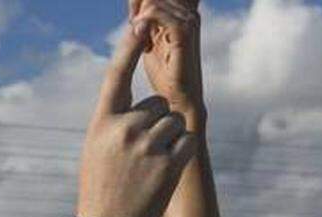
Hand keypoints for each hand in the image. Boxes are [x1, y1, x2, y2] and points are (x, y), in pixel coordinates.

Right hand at [76, 21, 197, 216]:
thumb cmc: (101, 190)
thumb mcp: (97, 150)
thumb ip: (116, 123)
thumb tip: (146, 107)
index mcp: (101, 122)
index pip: (116, 76)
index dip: (128, 48)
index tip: (139, 24)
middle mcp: (124, 129)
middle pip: (158, 104)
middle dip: (157, 123)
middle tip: (141, 155)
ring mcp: (148, 146)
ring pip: (175, 121)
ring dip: (171, 138)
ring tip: (152, 166)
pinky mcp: (169, 164)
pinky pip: (188, 139)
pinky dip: (183, 150)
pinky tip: (168, 169)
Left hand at [130, 0, 203, 122]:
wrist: (179, 101)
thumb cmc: (166, 75)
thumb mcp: (152, 42)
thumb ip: (147, 22)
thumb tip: (135, 6)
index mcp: (183, 13)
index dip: (140, 0)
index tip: (132, 18)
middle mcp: (188, 13)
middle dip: (138, 4)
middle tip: (133, 24)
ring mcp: (189, 22)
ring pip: (155, 0)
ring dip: (139, 15)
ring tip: (138, 35)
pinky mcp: (184, 35)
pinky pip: (159, 14)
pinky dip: (144, 22)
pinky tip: (141, 38)